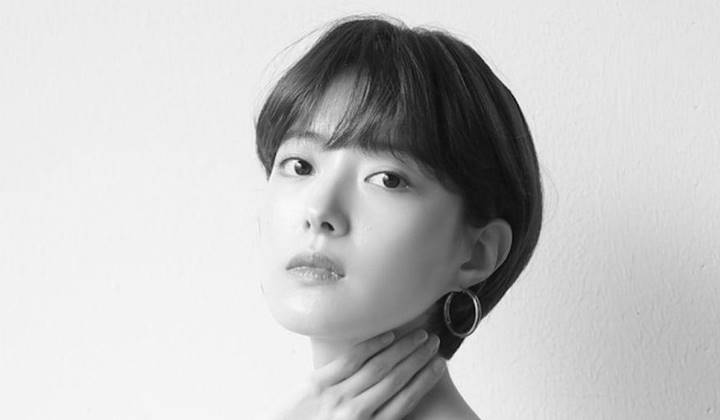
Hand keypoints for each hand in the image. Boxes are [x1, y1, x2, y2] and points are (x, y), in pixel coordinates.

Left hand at [269, 329, 445, 419]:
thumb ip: (373, 419)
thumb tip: (397, 401)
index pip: (406, 401)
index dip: (425, 380)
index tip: (440, 364)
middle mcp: (355, 413)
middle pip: (396, 379)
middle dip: (418, 358)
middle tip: (434, 342)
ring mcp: (335, 397)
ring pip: (378, 366)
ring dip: (403, 348)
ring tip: (419, 335)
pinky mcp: (316, 383)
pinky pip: (350, 360)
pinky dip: (372, 345)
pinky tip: (388, 335)